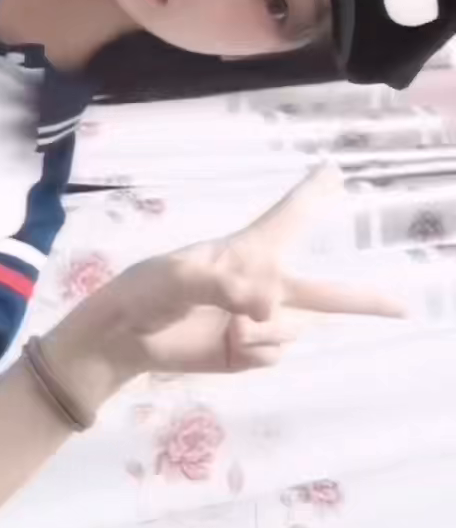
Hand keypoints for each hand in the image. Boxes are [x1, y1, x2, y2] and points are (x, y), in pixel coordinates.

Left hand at [45, 166, 404, 410]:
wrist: (123, 339)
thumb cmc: (146, 291)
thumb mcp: (177, 277)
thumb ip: (225, 285)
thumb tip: (269, 307)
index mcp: (244, 252)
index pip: (287, 219)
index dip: (313, 196)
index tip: (334, 173)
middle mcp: (260, 284)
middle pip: (323, 289)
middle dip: (364, 299)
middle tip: (404, 305)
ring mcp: (257, 322)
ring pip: (293, 328)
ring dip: (268, 331)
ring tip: (231, 328)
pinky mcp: (249, 352)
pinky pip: (275, 354)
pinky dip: (255, 353)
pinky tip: (228, 345)